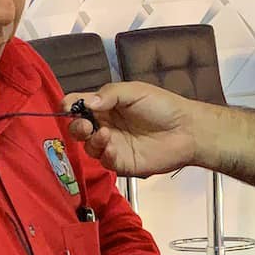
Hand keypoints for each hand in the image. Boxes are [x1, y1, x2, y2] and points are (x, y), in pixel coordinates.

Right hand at [63, 82, 199, 176]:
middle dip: (76, 127)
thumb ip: (109, 94)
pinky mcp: (122, 163)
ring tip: (105, 134)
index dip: (70, 105)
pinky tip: (113, 147)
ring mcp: (113, 145)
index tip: (67, 106)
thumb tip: (86, 103)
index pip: (79, 105)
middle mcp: (106, 125)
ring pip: (89, 147)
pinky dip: (105, 155)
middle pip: (79, 129)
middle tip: (84, 125)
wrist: (186, 130)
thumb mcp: (134, 91)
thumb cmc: (163, 106)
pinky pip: (105, 161)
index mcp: (106, 105)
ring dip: (92, 141)